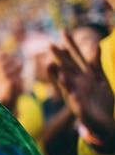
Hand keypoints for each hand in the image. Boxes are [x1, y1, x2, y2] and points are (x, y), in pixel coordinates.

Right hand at [48, 30, 114, 145]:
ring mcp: (75, 95)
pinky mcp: (78, 108)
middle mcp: (76, 83)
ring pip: (66, 83)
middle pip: (67, 67)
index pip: (75, 57)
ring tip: (51, 65)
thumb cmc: (101, 101)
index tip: (64, 31)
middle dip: (59, 57)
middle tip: (50, 45)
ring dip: (58, 75)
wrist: (103, 123)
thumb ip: (96, 63)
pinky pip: (73, 100)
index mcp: (83, 75)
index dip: (70, 45)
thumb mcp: (101, 79)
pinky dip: (70, 95)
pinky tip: (67, 88)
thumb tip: (96, 44)